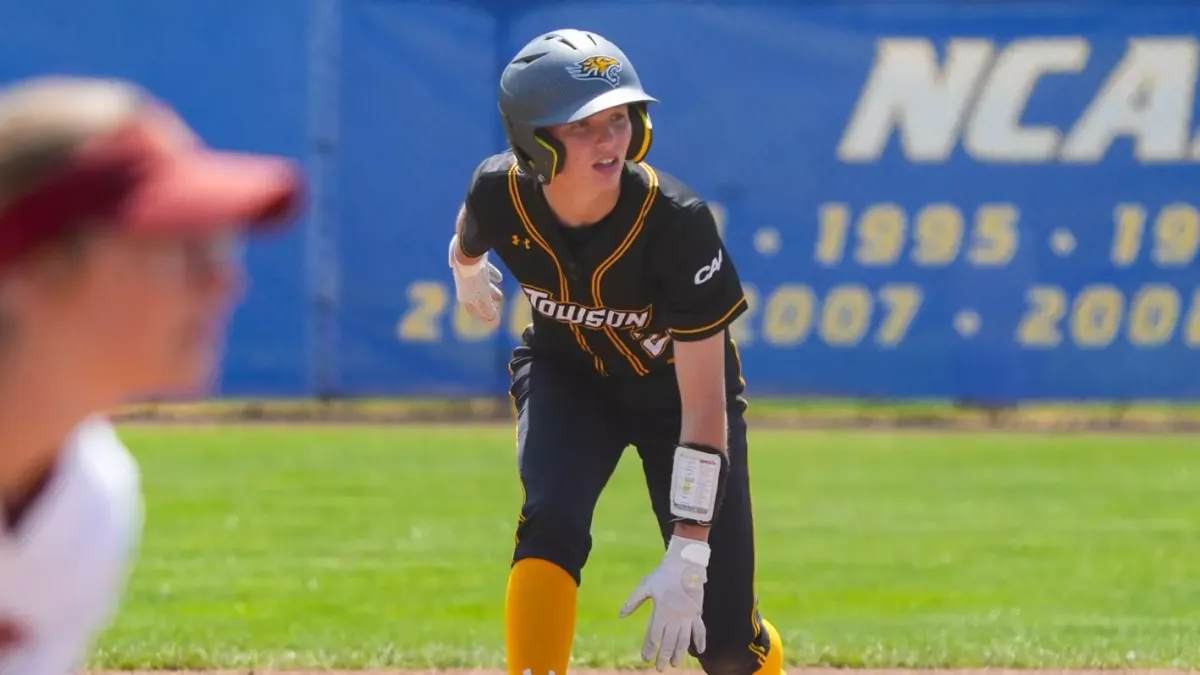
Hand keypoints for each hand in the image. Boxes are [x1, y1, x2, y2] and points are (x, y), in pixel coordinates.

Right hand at [448, 235, 502, 323]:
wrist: (467, 252)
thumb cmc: (474, 277)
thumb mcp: (482, 296)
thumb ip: (487, 308)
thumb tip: (493, 321)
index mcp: (465, 296)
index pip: (473, 311)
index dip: (483, 317)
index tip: (492, 320)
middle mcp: (464, 286)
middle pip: (477, 298)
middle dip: (488, 304)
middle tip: (497, 307)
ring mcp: (468, 273)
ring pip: (481, 285)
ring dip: (490, 291)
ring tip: (500, 295)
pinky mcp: (473, 262)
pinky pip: (484, 272)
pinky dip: (492, 276)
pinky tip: (499, 277)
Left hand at [618, 535, 709, 670]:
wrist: (685, 564)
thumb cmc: (663, 575)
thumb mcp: (645, 586)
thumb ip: (633, 602)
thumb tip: (620, 615)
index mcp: (661, 611)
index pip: (653, 635)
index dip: (649, 648)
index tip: (645, 658)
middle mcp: (675, 617)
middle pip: (669, 642)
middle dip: (664, 656)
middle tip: (660, 668)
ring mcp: (688, 616)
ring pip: (684, 640)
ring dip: (679, 653)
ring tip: (675, 664)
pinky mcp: (697, 613)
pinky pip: (700, 630)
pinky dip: (701, 641)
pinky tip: (700, 651)